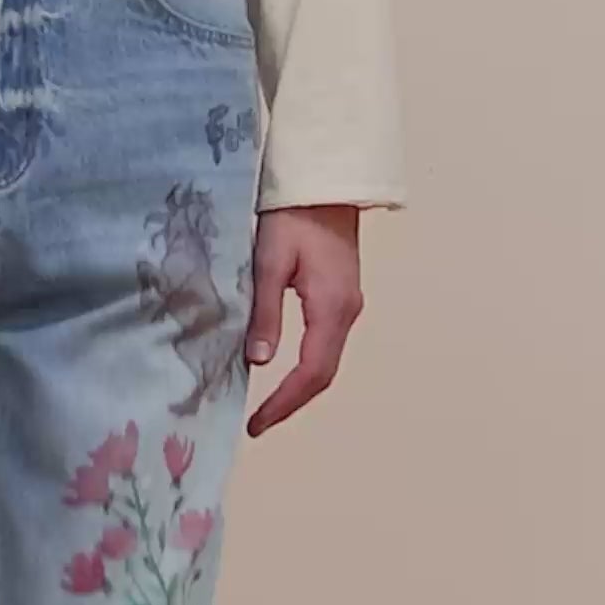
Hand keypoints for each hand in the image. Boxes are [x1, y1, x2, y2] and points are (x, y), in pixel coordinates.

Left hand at [243, 203, 365, 434]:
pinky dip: (304, 364)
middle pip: (323, 373)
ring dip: (299, 385)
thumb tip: (259, 361)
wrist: (323, 180)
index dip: (284, 403)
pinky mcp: (340, 294)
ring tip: (266, 403)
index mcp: (331, 307)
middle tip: (258, 422)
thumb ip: (266, 313)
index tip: (256, 423)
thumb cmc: (292, 214)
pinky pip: (325, 342)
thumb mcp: (269, 262)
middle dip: (291, 402)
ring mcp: (347, 303)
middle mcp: (347, 312)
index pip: (311, 372)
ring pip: (326, 359)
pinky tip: (281, 368)